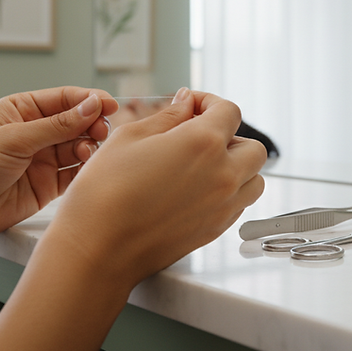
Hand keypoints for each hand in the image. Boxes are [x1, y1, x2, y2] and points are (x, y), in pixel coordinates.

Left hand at [0, 86, 118, 245]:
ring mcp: (42, 158)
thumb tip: (92, 106)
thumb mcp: (13, 139)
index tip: (110, 104)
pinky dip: (85, 170)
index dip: (88, 100)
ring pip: (79, 146)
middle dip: (91, 124)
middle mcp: (34, 132)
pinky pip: (75, 173)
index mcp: (21, 110)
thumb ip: (56, 125)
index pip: (63, 99)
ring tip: (86, 153)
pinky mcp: (48, 184)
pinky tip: (86, 169)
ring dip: (88, 147)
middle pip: (76, 122)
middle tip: (100, 132)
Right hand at [50, 88, 266, 287]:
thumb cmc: (104, 194)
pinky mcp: (215, 230)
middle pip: (252, 146)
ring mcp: (223, 206)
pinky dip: (229, 192)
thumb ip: (167, 116)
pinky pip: (239, 205)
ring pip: (254, 179)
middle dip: (229, 135)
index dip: (208, 102)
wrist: (97, 248)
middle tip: (198, 135)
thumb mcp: (129, 137)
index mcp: (203, 143)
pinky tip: (197, 190)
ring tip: (204, 165)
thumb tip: (185, 104)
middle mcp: (222, 175)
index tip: (191, 106)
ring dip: (238, 167)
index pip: (229, 111)